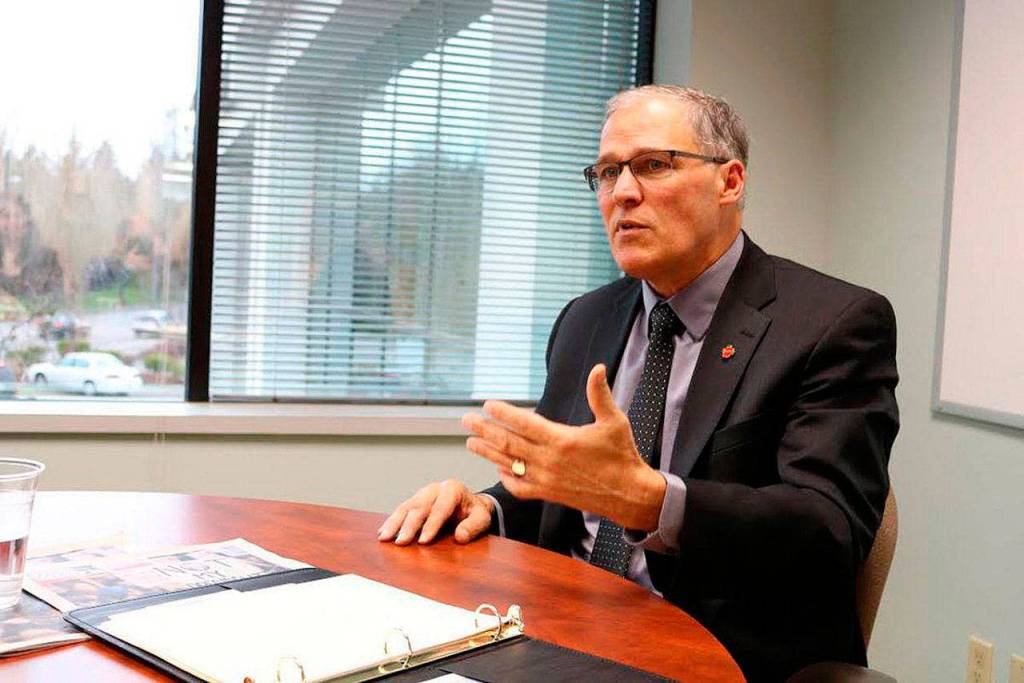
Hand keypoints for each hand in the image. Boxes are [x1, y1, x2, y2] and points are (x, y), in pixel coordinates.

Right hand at [377, 479, 494, 544]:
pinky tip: (383, 532)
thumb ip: (473, 526)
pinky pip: (401, 510)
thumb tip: (461, 537)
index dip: (432, 525)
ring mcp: (422, 494)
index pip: (441, 508)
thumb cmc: (475, 512)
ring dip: (394, 523)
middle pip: (420, 506)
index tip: (423, 541)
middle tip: (401, 542)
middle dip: (409, 526)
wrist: (470, 504)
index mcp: (453, 489)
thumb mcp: (482, 518)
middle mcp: (435, 489)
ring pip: (406, 507)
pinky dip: (391, 521)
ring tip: (384, 538)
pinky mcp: (414, 501)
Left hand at [462, 364, 665, 530]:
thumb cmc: (622, 455)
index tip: (488, 404)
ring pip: (509, 464)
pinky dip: (506, 476)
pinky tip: (498, 467)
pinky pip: (519, 486)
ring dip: (487, 452)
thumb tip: (598, 368)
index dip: (503, 413)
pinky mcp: (548, 494)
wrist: (629, 495)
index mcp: (562, 440)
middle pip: (508, 443)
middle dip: (484, 430)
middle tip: (466, 420)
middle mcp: (549, 461)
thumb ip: (600, 395)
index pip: (524, 423)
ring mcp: (546, 480)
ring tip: (469, 442)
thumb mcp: (614, 421)